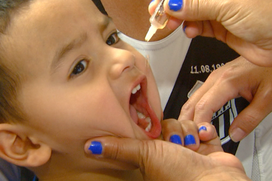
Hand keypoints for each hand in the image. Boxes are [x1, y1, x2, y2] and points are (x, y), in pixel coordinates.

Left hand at [84, 120, 248, 180]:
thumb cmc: (181, 176)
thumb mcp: (145, 156)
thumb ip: (119, 148)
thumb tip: (90, 146)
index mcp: (153, 156)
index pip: (148, 131)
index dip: (153, 126)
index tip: (155, 128)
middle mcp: (171, 152)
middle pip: (168, 123)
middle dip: (175, 130)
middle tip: (176, 143)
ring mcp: (189, 148)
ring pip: (185, 122)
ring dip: (190, 131)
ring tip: (193, 146)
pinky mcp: (207, 145)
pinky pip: (203, 125)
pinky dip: (205, 131)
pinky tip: (204, 139)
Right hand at [148, 0, 271, 66]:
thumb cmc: (270, 15)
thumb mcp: (230, 5)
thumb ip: (197, 5)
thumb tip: (173, 4)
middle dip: (171, 1)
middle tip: (156, 10)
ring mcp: (218, 8)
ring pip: (189, 9)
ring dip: (177, 17)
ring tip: (169, 23)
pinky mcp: (217, 26)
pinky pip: (196, 25)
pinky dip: (189, 28)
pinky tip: (188, 31)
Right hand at [179, 56, 271, 141]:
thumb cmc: (271, 69)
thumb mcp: (267, 97)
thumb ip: (250, 118)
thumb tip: (235, 134)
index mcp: (227, 81)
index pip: (203, 106)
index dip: (199, 124)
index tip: (200, 138)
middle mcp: (216, 77)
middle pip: (191, 102)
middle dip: (186, 122)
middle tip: (189, 139)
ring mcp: (215, 76)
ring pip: (193, 98)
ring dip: (189, 116)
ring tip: (193, 133)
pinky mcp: (217, 78)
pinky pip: (200, 95)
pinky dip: (195, 109)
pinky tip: (199, 119)